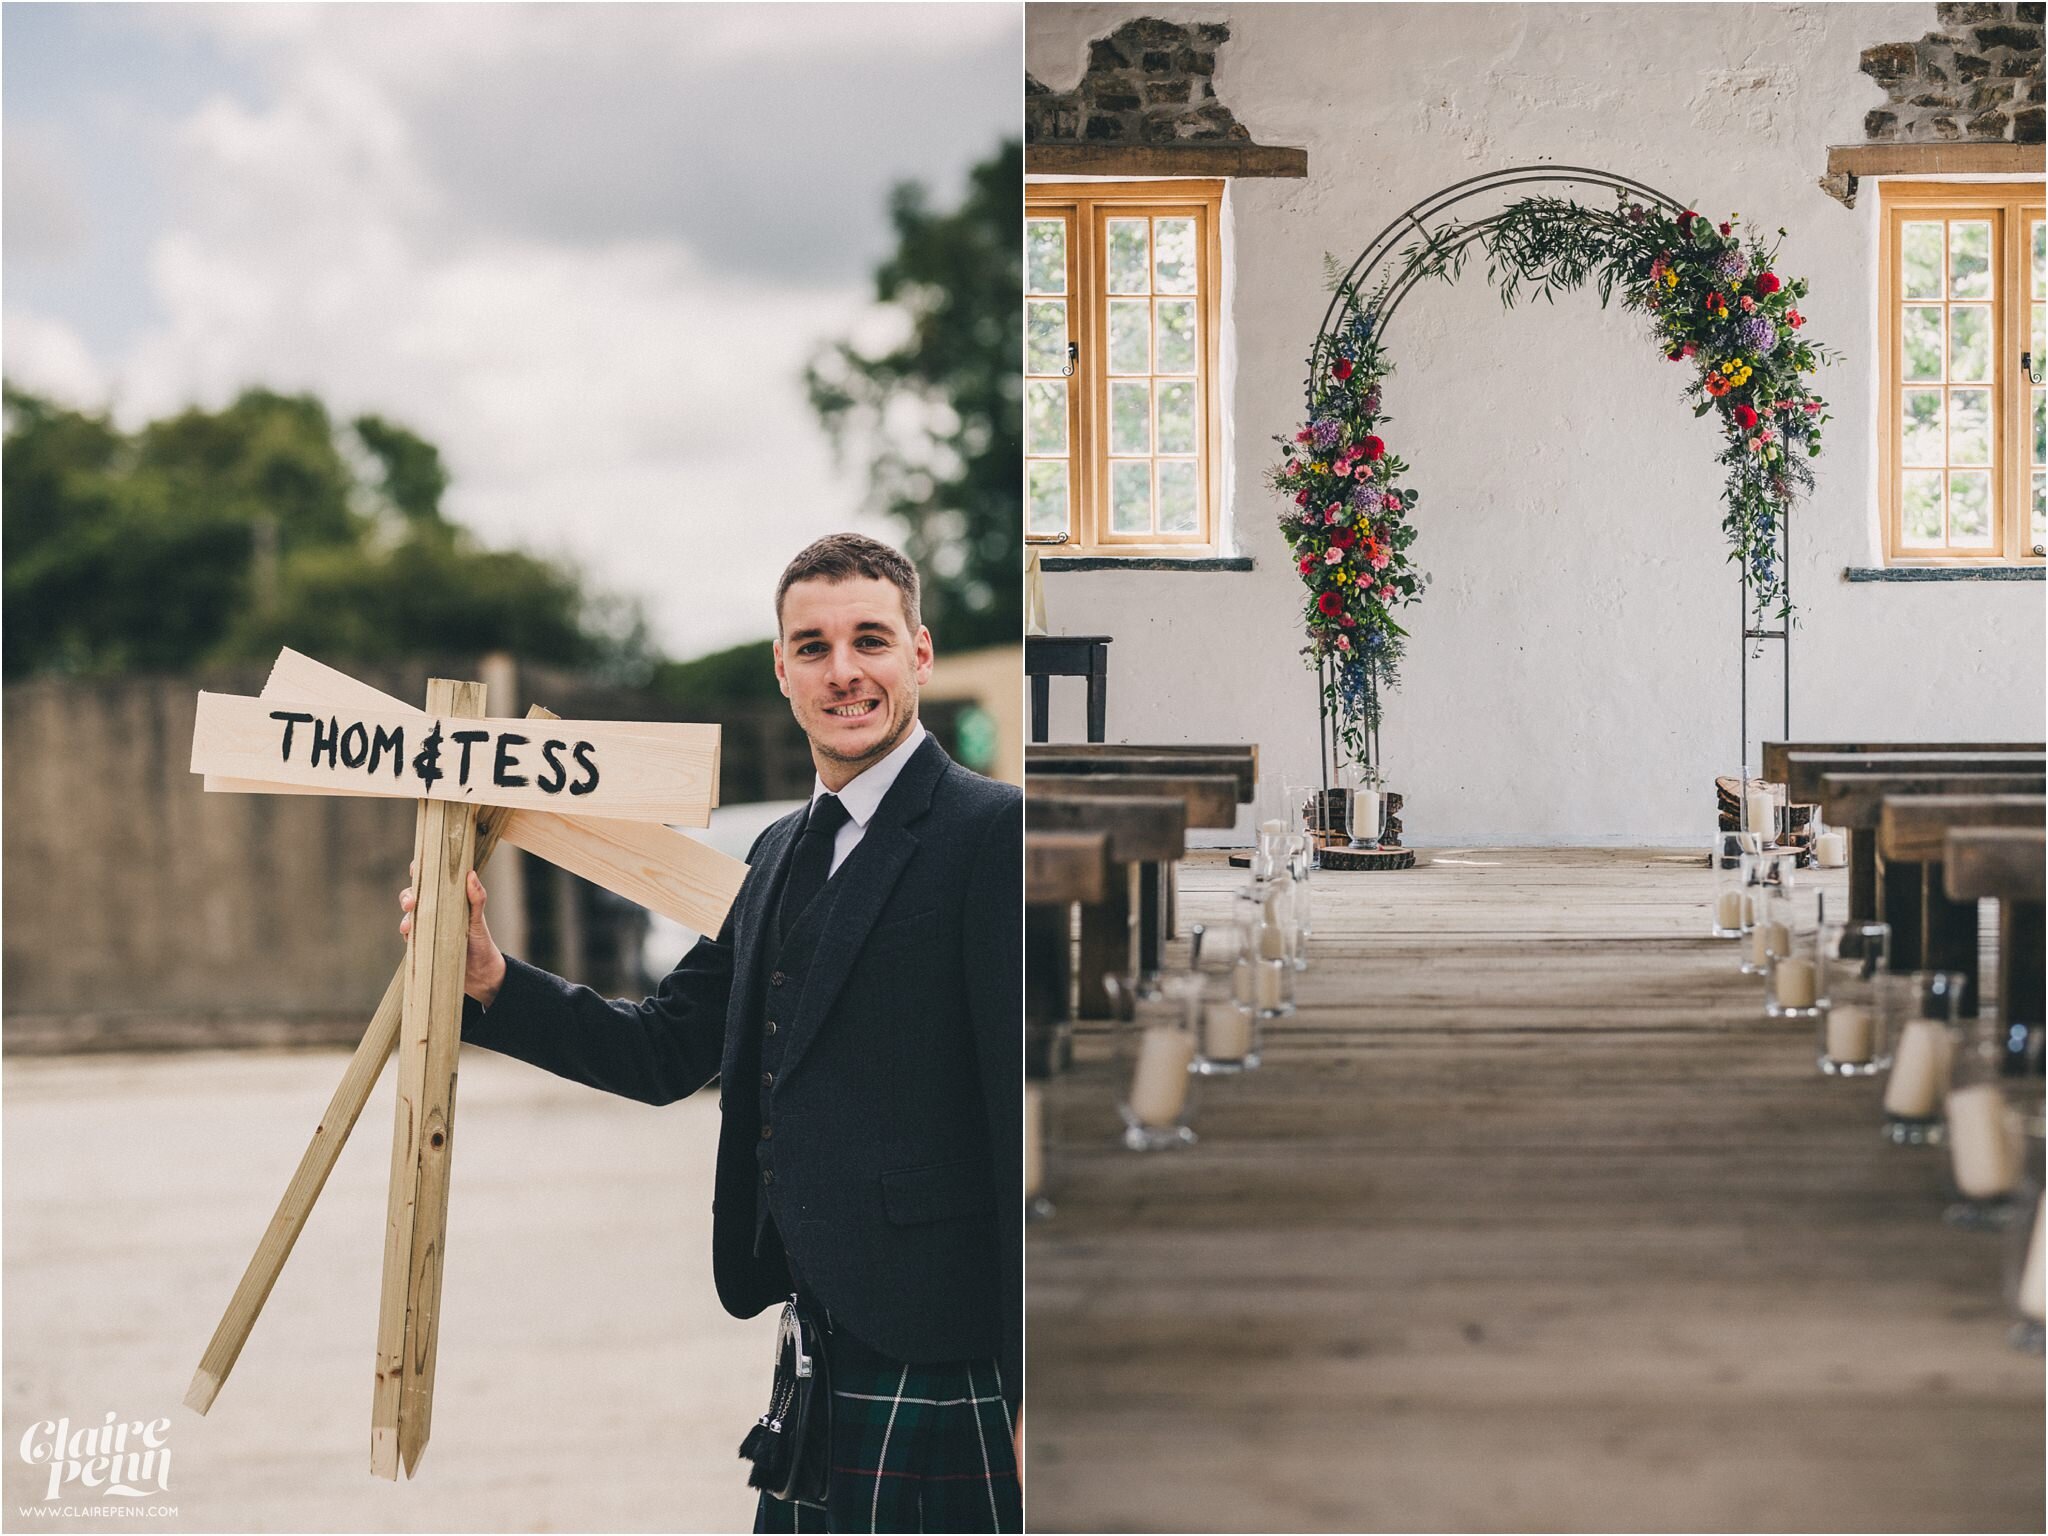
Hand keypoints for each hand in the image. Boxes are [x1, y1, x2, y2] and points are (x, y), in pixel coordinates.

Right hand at [399, 862, 506, 1007]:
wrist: (481, 973)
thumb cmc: (481, 942)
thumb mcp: (478, 920)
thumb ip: (476, 899)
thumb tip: (471, 874)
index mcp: (447, 898)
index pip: (430, 880)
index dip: (420, 871)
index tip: (415, 868)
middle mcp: (434, 910)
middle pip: (413, 896)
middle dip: (407, 896)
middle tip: (411, 903)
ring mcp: (426, 927)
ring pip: (409, 917)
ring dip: (406, 918)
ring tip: (409, 925)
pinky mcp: (422, 945)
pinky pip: (410, 937)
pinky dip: (407, 936)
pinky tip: (409, 936)